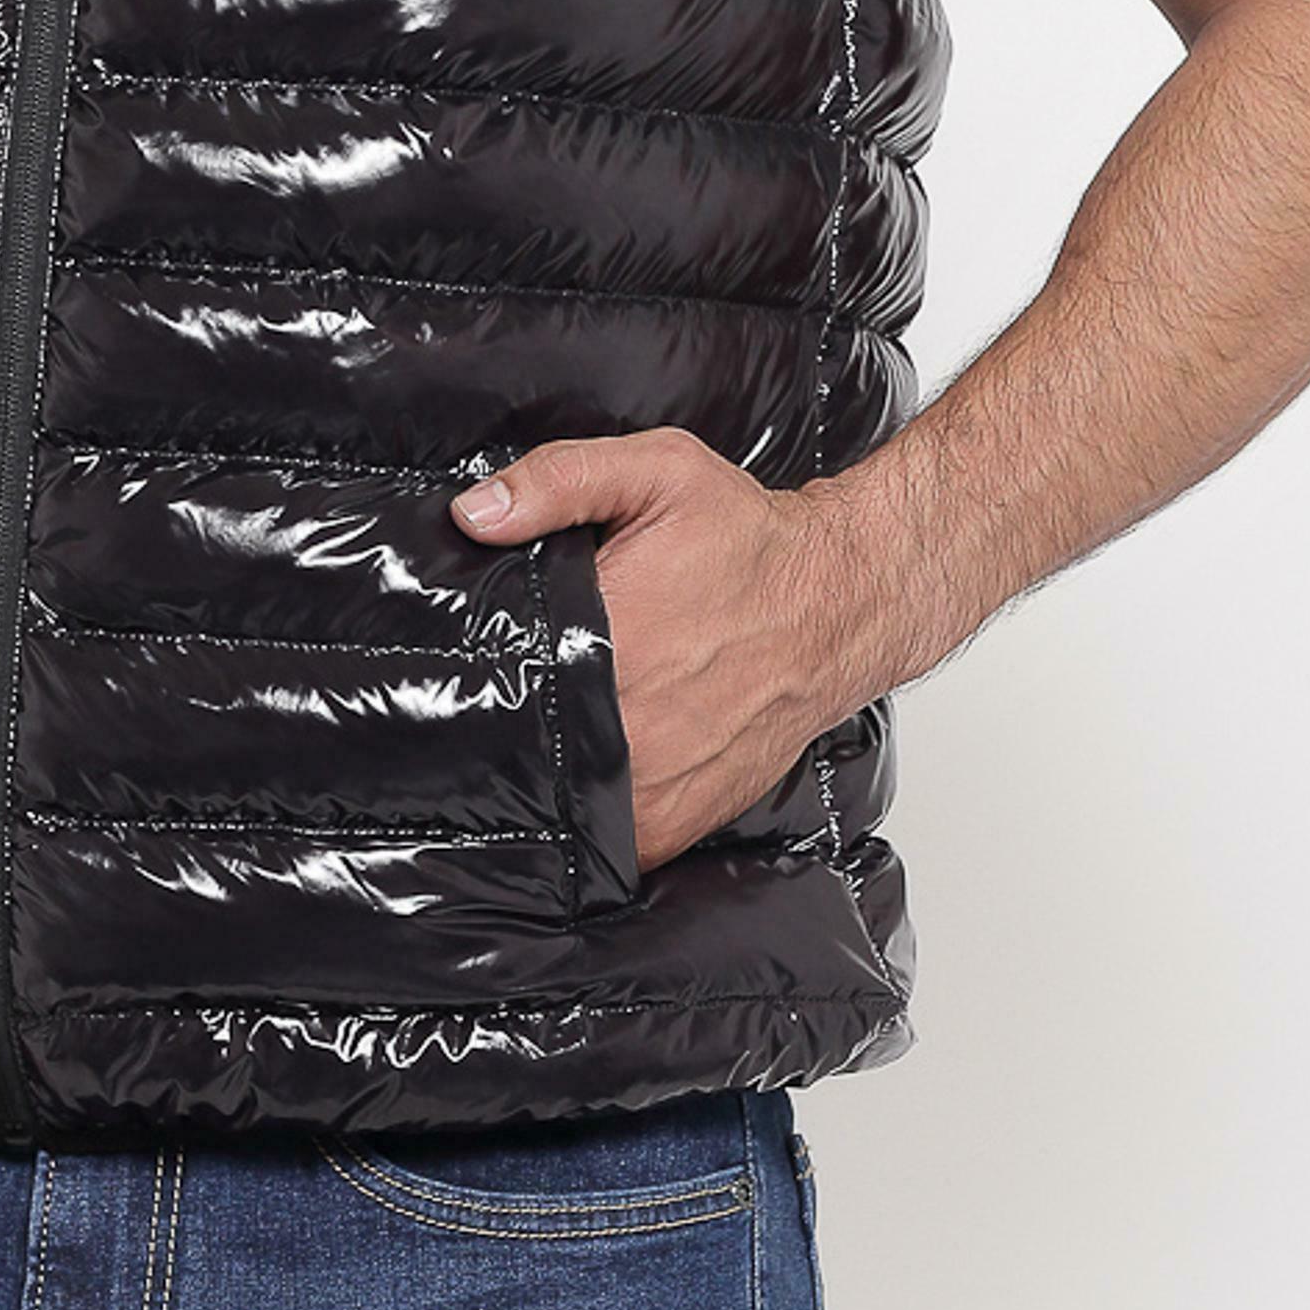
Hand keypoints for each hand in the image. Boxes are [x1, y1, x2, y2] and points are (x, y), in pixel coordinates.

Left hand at [450, 426, 889, 872]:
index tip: (469, 659)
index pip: (499, 673)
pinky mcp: (675, 822)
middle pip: (518, 740)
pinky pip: (602, 836)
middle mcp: (627, 723)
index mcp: (608, 640)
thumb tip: (474, 513)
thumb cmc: (751, 541)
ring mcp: (652, 785)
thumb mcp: (658, 473)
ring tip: (548, 726)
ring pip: (553, 798)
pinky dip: (586, 810)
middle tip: (504, 690)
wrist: (841, 603)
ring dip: (543, 768)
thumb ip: (559, 481)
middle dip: (503, 716)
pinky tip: (589, 766)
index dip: (471, 670)